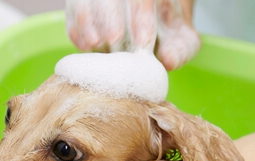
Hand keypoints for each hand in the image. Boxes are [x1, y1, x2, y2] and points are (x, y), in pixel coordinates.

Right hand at [65, 0, 200, 69]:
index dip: (140, 16)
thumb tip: (168, 61)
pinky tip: (84, 46)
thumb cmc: (170, 35)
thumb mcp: (182, 40)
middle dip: (109, 15)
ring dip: (87, 19)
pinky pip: (72, 10)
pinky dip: (75, 28)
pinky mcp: (82, 5)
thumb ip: (181, 48)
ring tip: (95, 43)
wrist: (157, 25)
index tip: (142, 43)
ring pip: (85, 0)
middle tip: (113, 40)